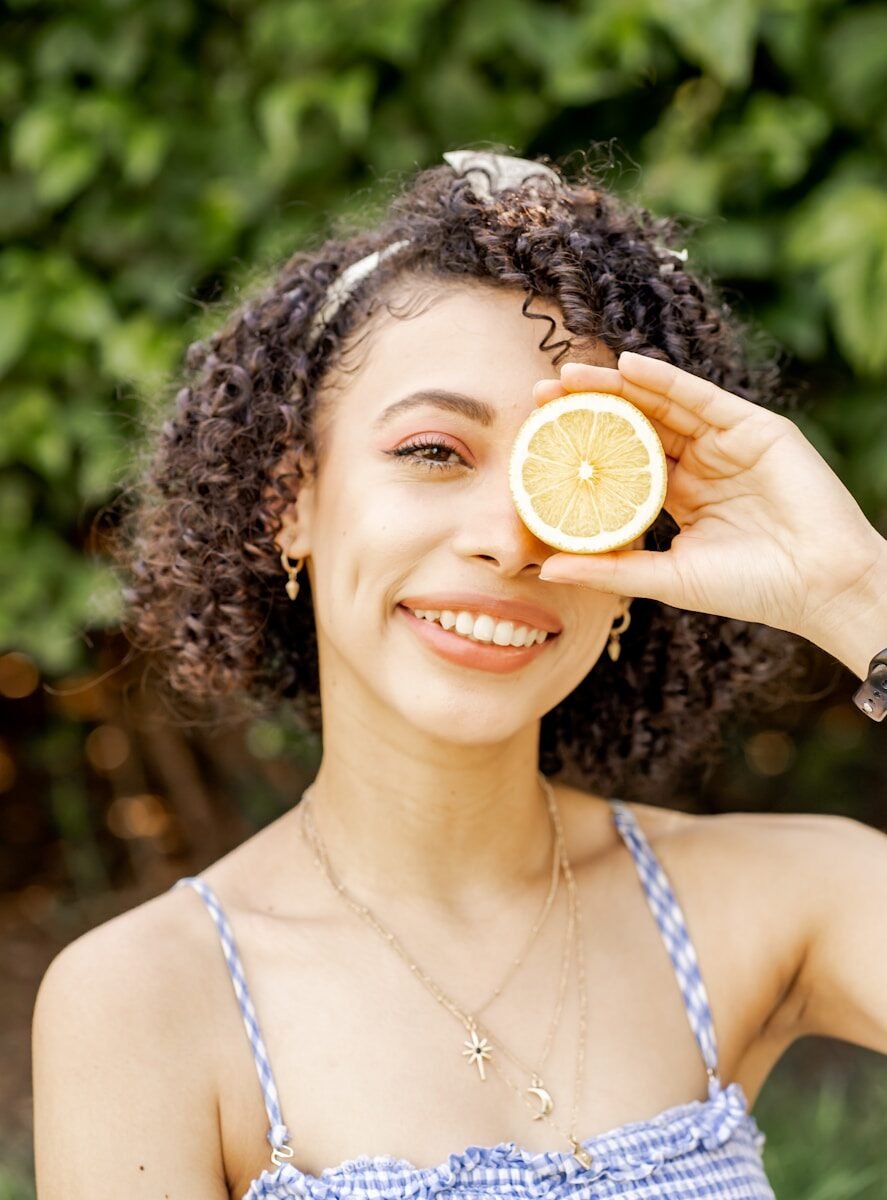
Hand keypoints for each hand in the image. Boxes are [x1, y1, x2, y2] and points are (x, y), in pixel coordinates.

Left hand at [534, 352, 885, 648]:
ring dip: (615, 385)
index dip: (579, 446)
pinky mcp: (754, 428)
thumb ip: (608, 569)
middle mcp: (700, 464)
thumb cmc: (750, 588)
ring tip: (569, 373)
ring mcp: (726, 443)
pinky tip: (628, 366)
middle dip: (586, 407)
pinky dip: (666, 380)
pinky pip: (702, 397)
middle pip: (633, 425)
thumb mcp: (665, 578)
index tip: (533, 435)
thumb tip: (544, 570)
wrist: (819, 586)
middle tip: (538, 392)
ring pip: (662, 405)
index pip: (619, 462)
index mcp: (679, 497)